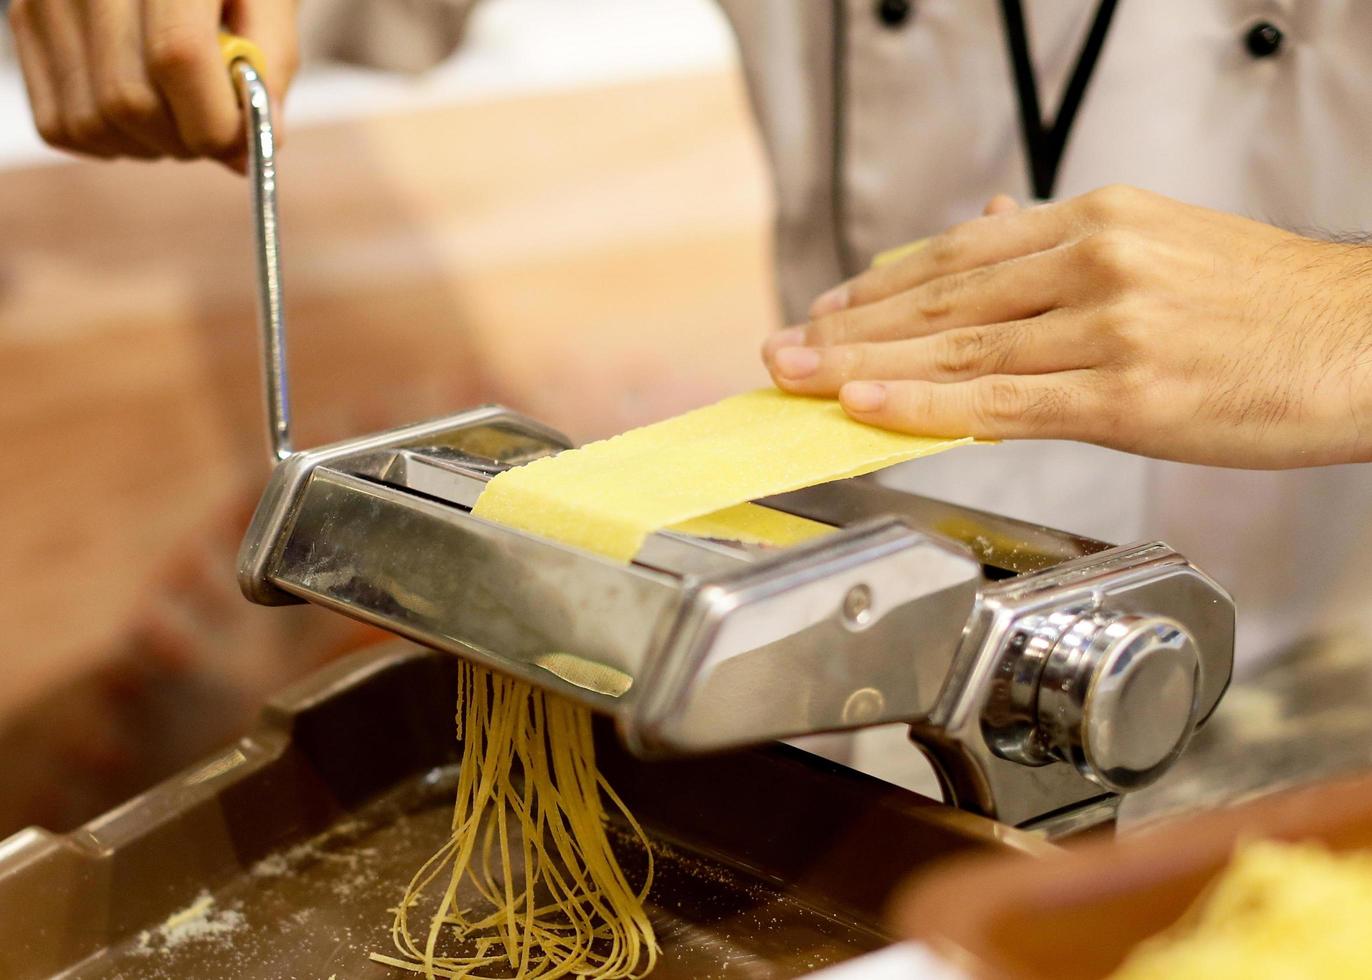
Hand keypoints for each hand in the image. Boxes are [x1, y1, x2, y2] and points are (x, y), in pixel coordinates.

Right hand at [8, 0, 298, 166]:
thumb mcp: (273, 1)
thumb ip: (272, 66)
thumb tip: (246, 146)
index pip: (178, 55)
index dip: (214, 120)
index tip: (242, 142)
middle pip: (129, 100)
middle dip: (185, 139)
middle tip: (215, 128)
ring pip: (92, 123)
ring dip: (149, 144)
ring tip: (181, 112)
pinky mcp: (27, 20)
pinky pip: (60, 124)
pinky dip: (111, 140)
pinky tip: (146, 110)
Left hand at [763, 185, 1371, 468]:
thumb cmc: (1271, 306)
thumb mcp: (1164, 240)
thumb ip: (1064, 241)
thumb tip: (988, 218)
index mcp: (1097, 222)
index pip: (957, 253)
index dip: (878, 285)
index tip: (824, 308)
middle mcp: (1093, 261)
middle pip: (939, 297)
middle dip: (847, 327)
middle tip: (780, 346)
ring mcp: (1107, 326)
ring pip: (956, 348)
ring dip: (862, 365)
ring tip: (798, 377)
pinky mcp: (1127, 396)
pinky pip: (1002, 401)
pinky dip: (925, 403)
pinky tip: (867, 406)